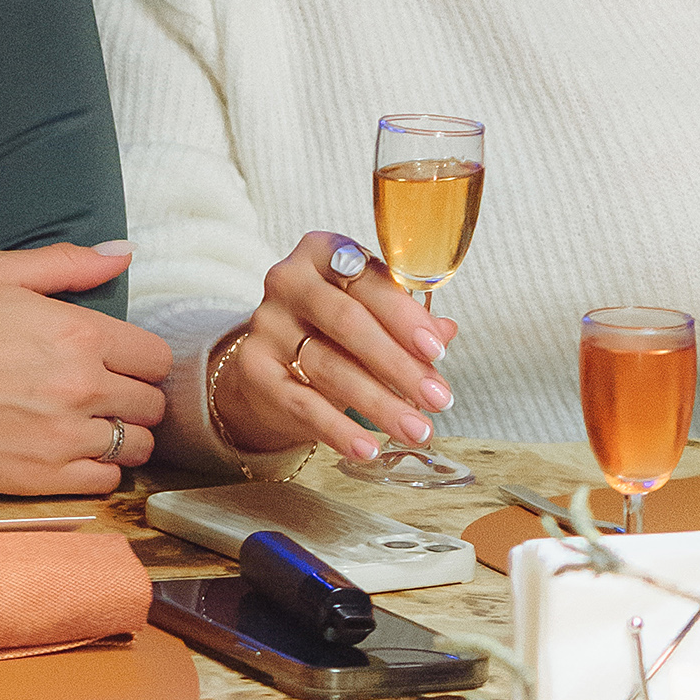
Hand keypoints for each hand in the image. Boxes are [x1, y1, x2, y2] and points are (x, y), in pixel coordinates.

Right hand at [0, 239, 168, 492]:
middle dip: (136, 397)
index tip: (121, 362)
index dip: (141, 359)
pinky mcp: (46, 477)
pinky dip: (99, 469)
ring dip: (124, 436)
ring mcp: (66, 436)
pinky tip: (73, 452)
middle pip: (153, 404)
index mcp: (80, 332)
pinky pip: (106, 481)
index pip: (155, 357)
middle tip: (108, 394)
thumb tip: (122, 253)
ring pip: (138, 446)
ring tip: (94, 426)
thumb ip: (69, 262)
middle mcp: (83, 386)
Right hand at [210, 230, 451, 467]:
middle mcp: (288, 281)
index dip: (404, 316)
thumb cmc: (333, 328)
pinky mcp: (254, 369)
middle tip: (437, 398)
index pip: (367, 279)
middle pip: (348, 322)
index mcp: (322, 251)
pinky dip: (339, 431)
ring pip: (330, 367)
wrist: (273, 361)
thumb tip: (445, 332)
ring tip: (417, 429)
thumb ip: (406, 318)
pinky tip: (369, 448)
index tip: (436, 350)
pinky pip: (303, 404)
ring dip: (380, 404)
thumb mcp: (370, 312)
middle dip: (399, 365)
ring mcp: (266, 324)